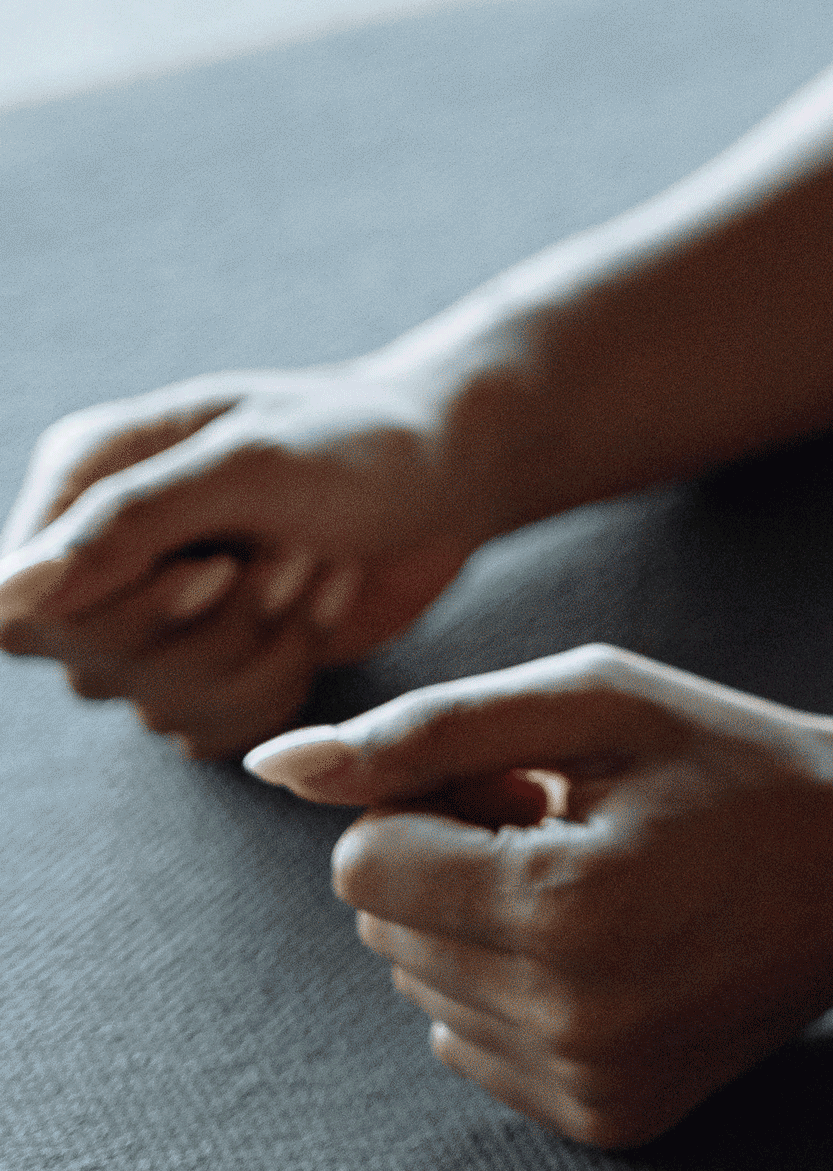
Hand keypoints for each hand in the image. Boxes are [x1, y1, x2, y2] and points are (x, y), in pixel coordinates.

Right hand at [0, 372, 484, 760]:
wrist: (450, 470)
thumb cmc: (355, 440)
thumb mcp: (248, 463)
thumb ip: (125, 523)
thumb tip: (12, 595)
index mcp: (82, 479)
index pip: (22, 610)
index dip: (115, 614)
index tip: (214, 570)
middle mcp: (99, 555)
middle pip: (90, 665)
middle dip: (216, 624)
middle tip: (290, 549)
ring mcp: (152, 619)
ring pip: (158, 706)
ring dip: (263, 646)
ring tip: (312, 564)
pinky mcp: (209, 668)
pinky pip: (213, 730)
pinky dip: (283, 678)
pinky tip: (317, 609)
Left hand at [246, 645, 832, 1149]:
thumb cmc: (728, 760)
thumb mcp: (592, 700)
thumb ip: (425, 727)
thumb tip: (275, 766)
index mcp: (559, 905)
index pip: (362, 866)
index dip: (430, 803)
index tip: (528, 782)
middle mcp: (567, 1017)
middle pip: (385, 933)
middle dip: (450, 864)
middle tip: (572, 826)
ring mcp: (588, 1084)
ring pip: (423, 994)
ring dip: (480, 928)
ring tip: (598, 883)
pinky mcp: (606, 1123)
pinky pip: (472, 1051)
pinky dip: (514, 992)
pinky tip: (611, 950)